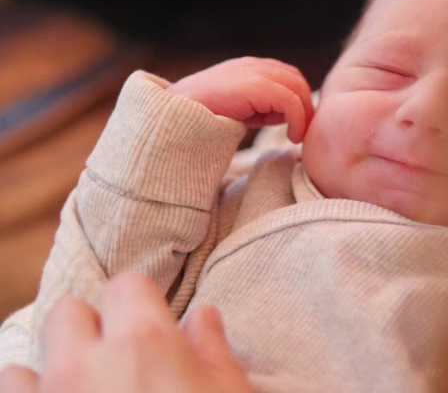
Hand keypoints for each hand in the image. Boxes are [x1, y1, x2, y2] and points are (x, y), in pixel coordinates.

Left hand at [0, 273, 251, 392]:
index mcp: (144, 343)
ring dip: (47, 374)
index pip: (126, 285)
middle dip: (87, 330)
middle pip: (66, 313)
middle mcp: (86, 367)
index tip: (152, 325)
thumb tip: (203, 316)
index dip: (140, 304)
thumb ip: (213, 350)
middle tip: (114, 361)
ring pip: (21, 366)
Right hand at [168, 57, 314, 141]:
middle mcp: (251, 66)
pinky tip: (292, 136)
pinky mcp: (255, 86)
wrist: (171, 119)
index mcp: (246, 69)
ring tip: (297, 136)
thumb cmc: (198, 120)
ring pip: (296, 87)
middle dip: (305, 105)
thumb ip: (260, 109)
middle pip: (295, 79)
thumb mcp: (236, 110)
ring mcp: (252, 73)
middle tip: (302, 132)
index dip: (297, 99)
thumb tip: (287, 119)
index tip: (297, 125)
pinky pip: (290, 100)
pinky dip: (298, 119)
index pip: (286, 76)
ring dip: (303, 113)